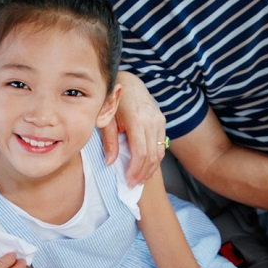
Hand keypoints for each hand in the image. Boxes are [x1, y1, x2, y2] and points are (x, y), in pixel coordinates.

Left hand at [108, 71, 166, 185]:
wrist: (129, 83)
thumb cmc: (113, 100)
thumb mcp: (106, 119)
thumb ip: (109, 141)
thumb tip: (110, 162)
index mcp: (136, 119)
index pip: (140, 151)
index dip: (135, 169)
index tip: (128, 181)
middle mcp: (152, 120)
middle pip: (152, 155)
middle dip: (143, 173)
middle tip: (133, 185)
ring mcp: (159, 120)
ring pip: (160, 152)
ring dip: (150, 169)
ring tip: (140, 180)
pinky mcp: (162, 121)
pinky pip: (161, 145)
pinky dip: (154, 159)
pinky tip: (146, 168)